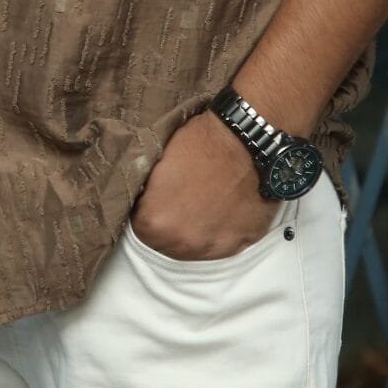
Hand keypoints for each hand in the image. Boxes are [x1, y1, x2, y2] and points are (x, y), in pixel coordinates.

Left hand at [131, 110, 273, 260]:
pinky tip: (221, 210)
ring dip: (193, 232)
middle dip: (169, 224)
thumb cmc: (202, 143)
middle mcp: (183, 242)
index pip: (140, 227)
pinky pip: (223, 245)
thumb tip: (142, 201)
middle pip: (166, 243)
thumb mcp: (155, 162)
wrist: (247, 139)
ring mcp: (214, 246)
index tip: (156, 198)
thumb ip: (145, 193)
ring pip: (194, 248)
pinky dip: (220, 231)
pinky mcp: (242, 243)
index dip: (147, 209)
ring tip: (201, 205)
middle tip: (179, 200)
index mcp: (155, 222)